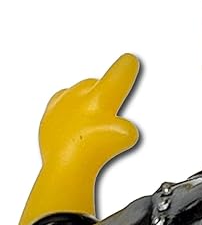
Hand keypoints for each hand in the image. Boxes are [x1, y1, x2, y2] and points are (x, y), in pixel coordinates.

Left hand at [39, 53, 139, 168]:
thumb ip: (127, 128)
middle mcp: (77, 98)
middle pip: (93, 84)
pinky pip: (59, 108)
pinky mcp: (47, 121)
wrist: (65, 165)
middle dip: (103, 88)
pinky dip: (68, 111)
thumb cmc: (93, 151)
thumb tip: (125, 129)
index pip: (116, 78)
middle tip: (110, 97)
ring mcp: (59, 108)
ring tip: (91, 112)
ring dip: (85, 98)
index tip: (130, 59)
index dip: (125, 69)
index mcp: (98, 99)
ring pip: (75, 94)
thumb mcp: (124, 137)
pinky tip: (72, 121)